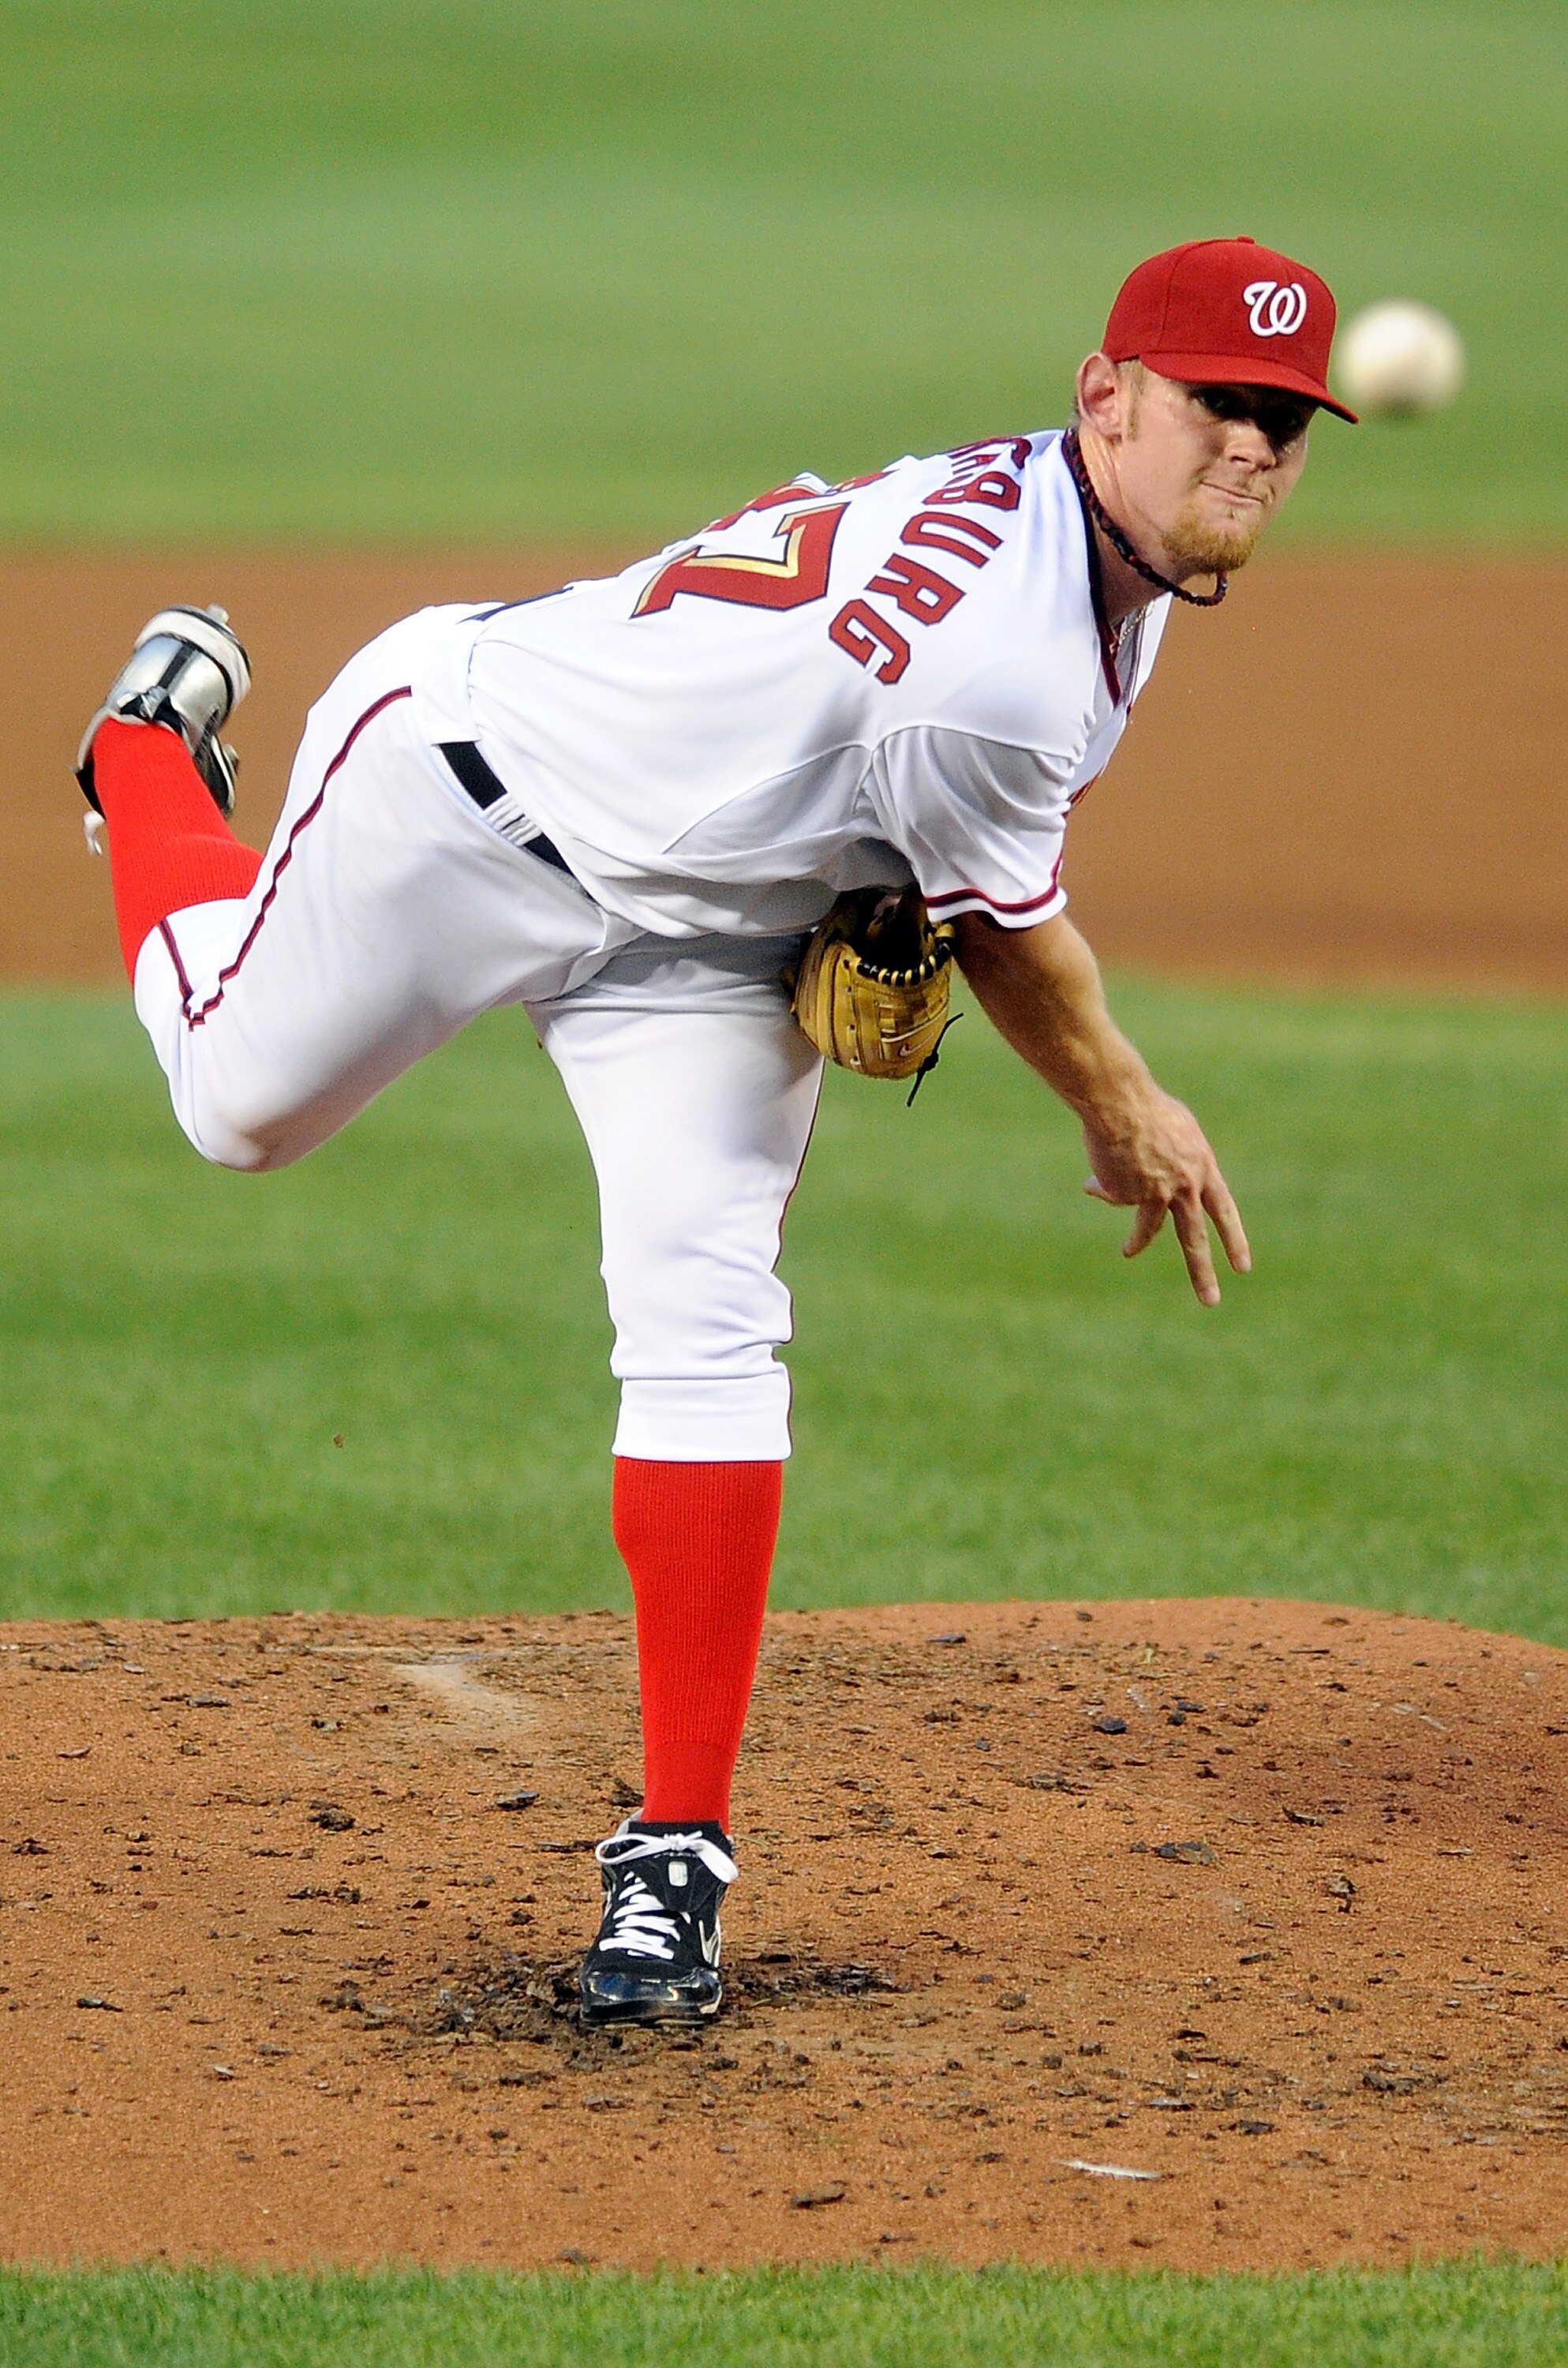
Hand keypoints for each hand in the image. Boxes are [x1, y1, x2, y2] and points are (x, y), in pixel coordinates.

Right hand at [1081, 1086, 1249, 1306]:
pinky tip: (1093, 1173)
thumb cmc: (1148, 1107)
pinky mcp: (1126, 1194)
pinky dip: (1101, 1184)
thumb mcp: (1175, 1132)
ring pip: (1147, 1229)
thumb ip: (1173, 1162)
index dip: (1233, 1239)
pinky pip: (1113, 1194)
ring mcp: (1156, 1193)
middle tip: (1211, 1301)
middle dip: (1202, 1272)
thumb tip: (1145, 1192)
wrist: (1121, 1100)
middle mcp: (1185, 1186)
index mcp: (1203, 1168)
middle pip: (1194, 1238)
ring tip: (1127, 1252)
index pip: (1224, 1210)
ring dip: (1135, 1243)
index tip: (1243, 1267)